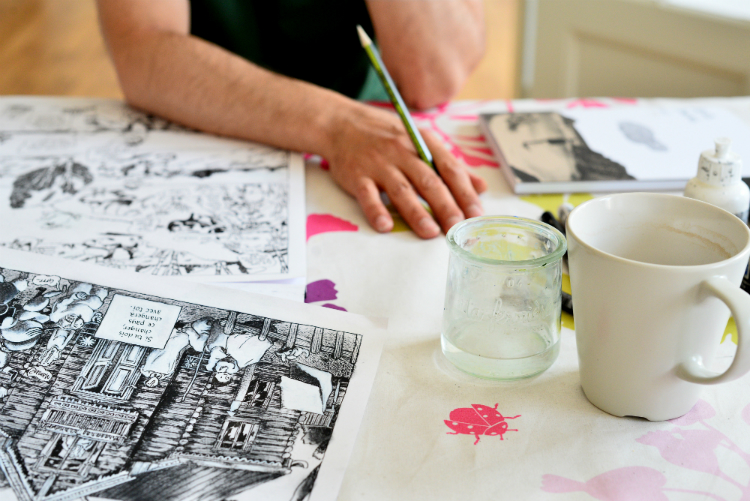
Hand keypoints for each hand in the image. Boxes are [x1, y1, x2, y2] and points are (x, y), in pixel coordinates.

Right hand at [324, 103, 486, 238]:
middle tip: (457, 228)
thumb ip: (450, 165)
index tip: (476, 214)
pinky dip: (375, 211)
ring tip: (430, 233)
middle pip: (429, 181)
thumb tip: (481, 187)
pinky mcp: (356, 175)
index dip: (465, 192)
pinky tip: (385, 226)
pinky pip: (367, 196)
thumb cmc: (385, 135)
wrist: (341, 123)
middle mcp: (402, 152)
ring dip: (417, 213)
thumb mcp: (421, 140)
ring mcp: (378, 164)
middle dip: (446, 206)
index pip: (449, 168)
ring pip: (402, 190)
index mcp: (422, 142)